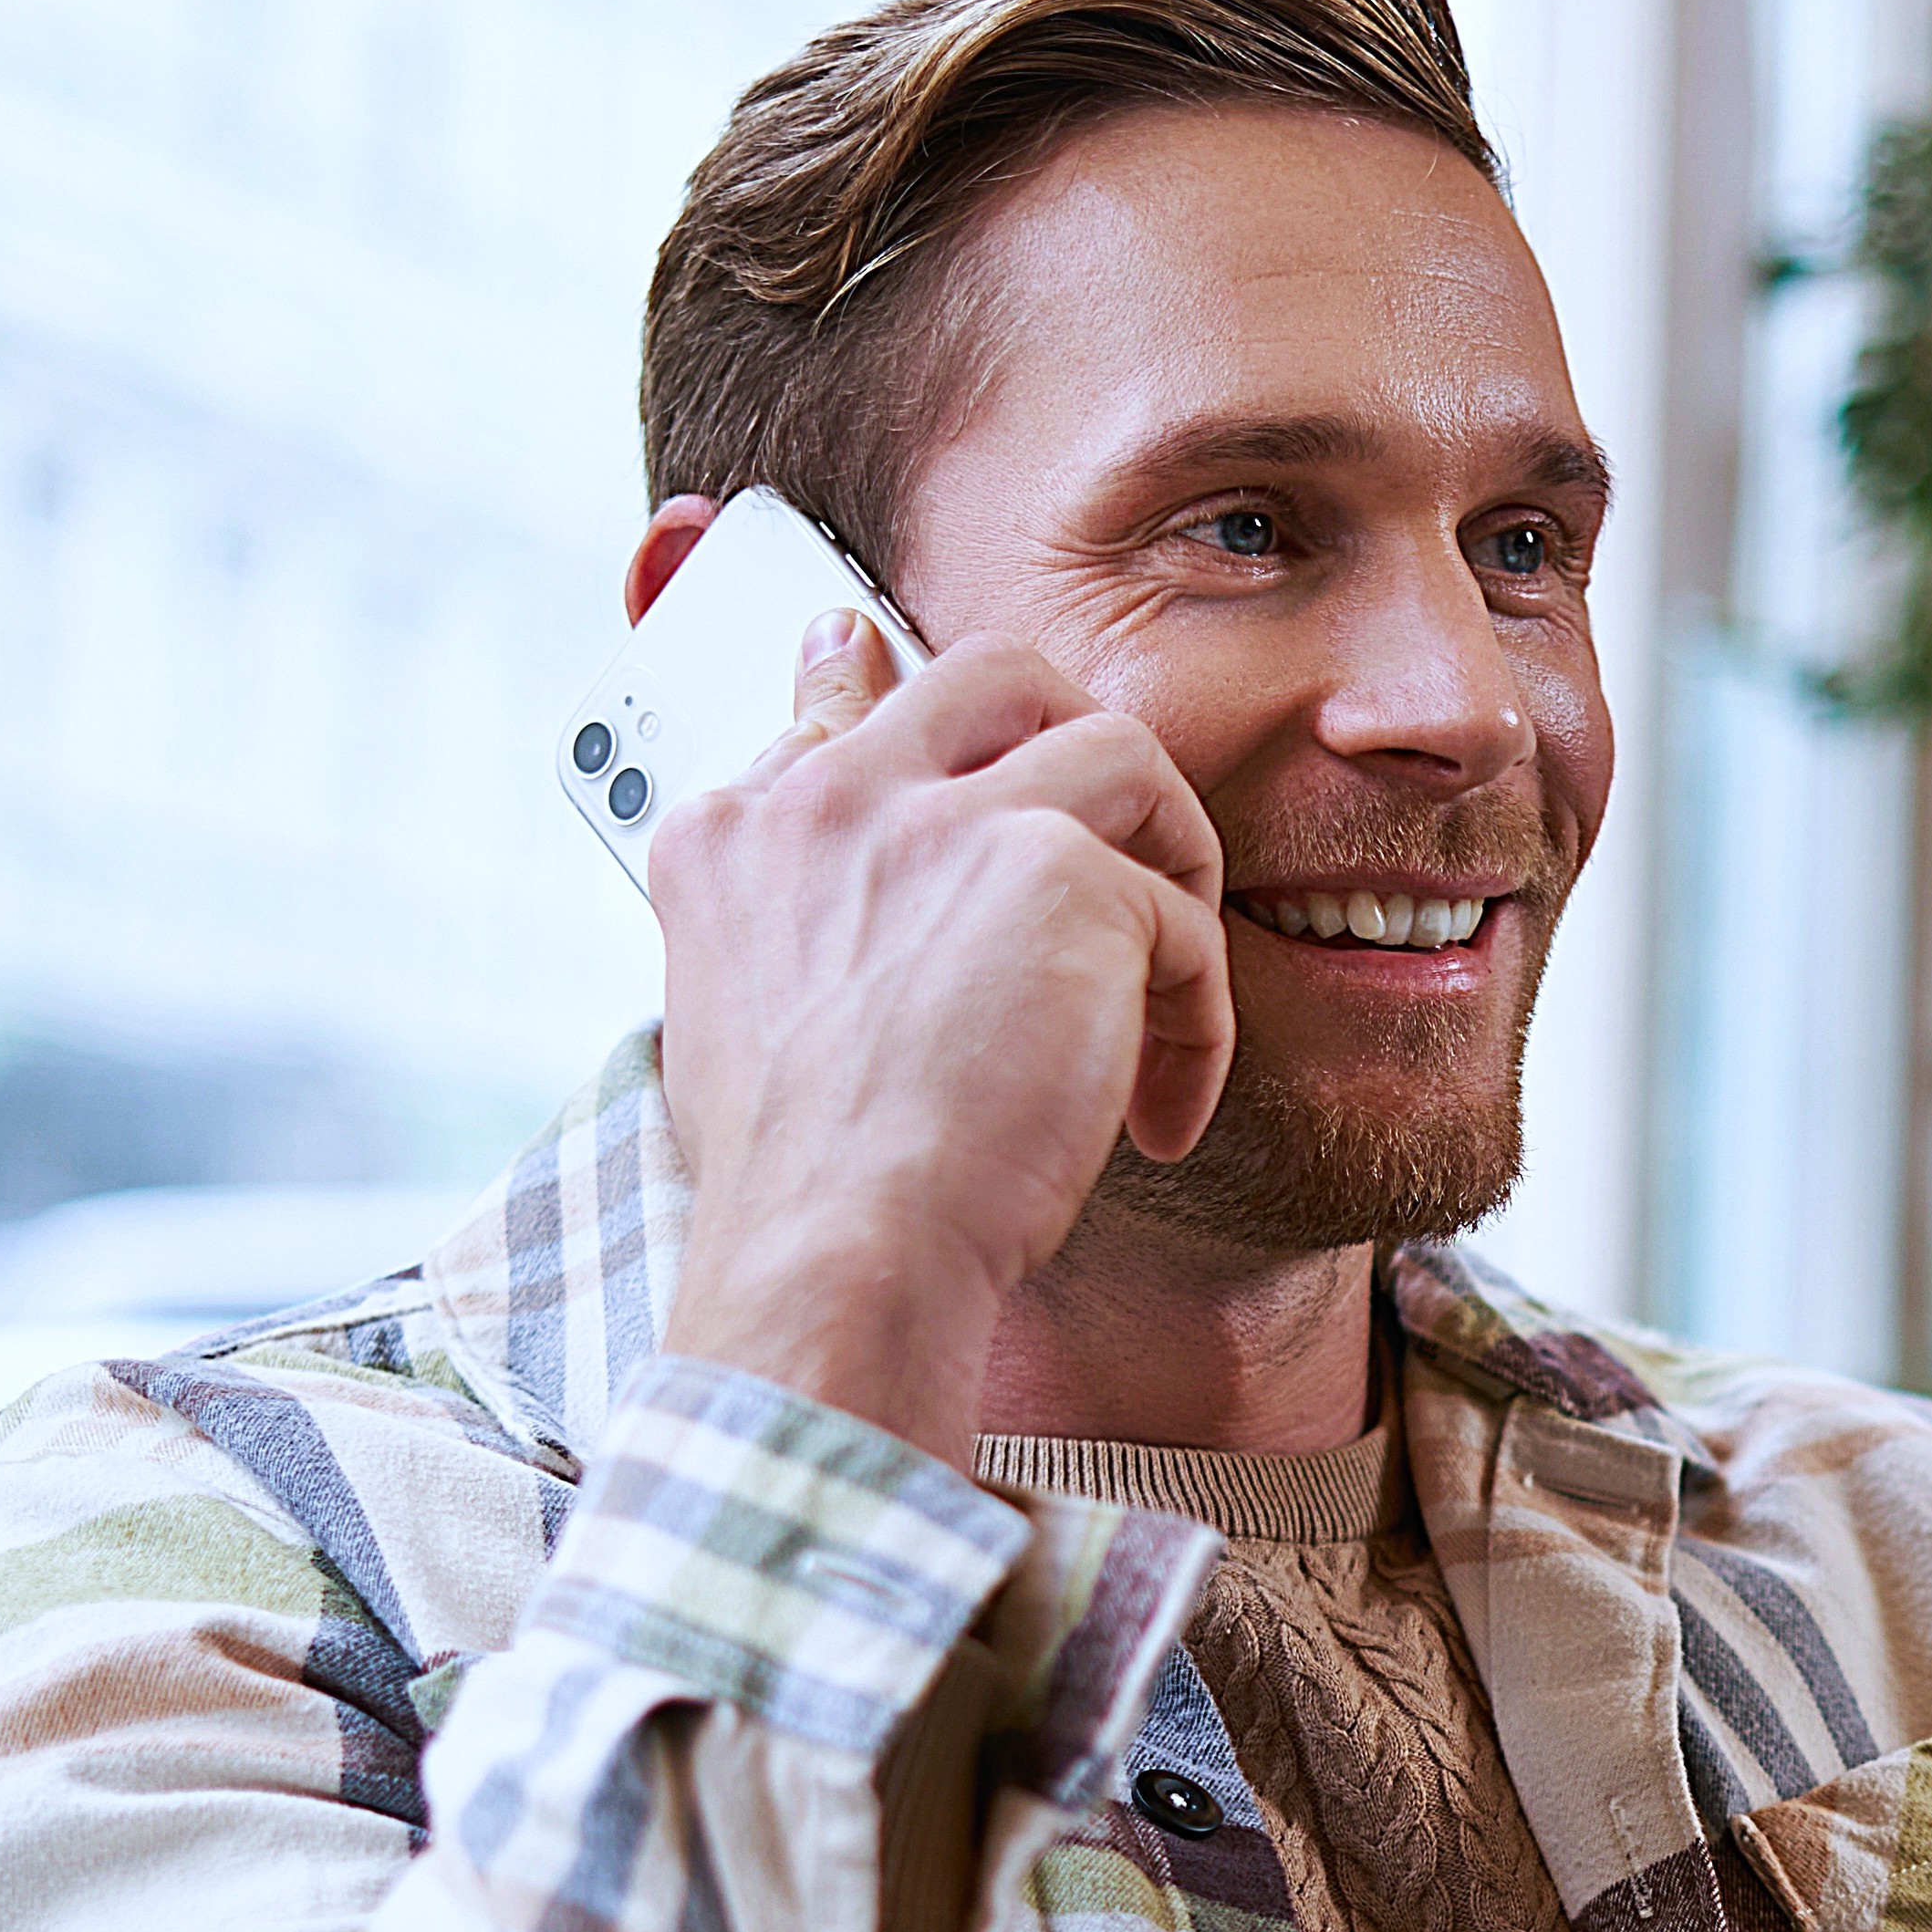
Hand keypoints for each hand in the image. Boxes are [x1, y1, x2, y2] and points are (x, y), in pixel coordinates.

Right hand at [645, 620, 1235, 1464]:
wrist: (836, 1256)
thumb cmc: (799, 1181)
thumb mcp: (741, 1014)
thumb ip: (785, 894)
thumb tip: (820, 736)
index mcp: (737, 838)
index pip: (840, 711)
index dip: (932, 743)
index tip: (961, 780)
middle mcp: (829, 801)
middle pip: (994, 675)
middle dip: (1082, 746)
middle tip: (1118, 858)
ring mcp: (943, 820)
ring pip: (1120, 753)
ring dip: (1169, 867)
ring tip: (1159, 988)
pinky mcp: (1059, 873)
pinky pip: (1180, 916)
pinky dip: (1194, 1023)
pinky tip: (1157, 1116)